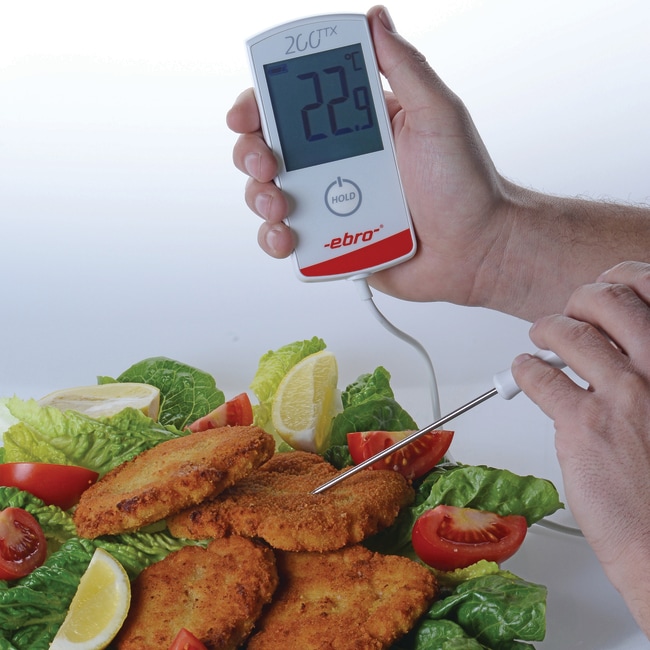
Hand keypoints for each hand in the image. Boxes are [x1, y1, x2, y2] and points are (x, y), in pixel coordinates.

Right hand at [227, 6, 512, 306]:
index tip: (248, 111)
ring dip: (258, 197)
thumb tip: (375, 18)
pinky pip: (288, 237)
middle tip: (265, 164)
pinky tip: (286, 238)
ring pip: (270, 194)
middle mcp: (338, 163)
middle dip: (252, 152)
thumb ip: (404, 68)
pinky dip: (275, 238)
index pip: (298, 105)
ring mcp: (331, 203)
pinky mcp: (331, 242)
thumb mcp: (438, 115)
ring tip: (279, 205)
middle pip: (271, 148)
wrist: (475, 251)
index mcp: (359, 127)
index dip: (263, 102)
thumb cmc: (465, 185)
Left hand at [512, 261, 649, 634]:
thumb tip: (628, 351)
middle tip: (572, 311)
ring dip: (547, 328)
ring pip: (569, 333)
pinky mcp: (583, 424)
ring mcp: (623, 396)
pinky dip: (525, 368)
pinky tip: (524, 371)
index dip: (624, 279)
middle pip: (608, 303)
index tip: (610, 282)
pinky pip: (540, 376)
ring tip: (541, 335)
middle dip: (582, 300)